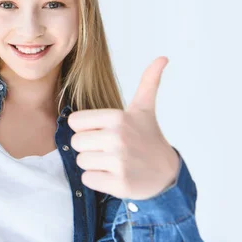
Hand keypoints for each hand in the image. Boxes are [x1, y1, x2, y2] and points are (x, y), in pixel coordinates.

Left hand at [67, 56, 180, 199]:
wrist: (166, 173)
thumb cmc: (148, 138)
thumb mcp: (145, 109)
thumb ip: (148, 82)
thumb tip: (163, 57)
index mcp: (118, 117)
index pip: (74, 122)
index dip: (86, 128)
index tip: (103, 131)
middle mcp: (118, 138)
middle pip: (76, 142)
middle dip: (89, 146)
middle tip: (109, 148)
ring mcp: (119, 162)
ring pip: (80, 161)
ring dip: (93, 164)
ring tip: (112, 162)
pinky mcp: (119, 184)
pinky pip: (87, 180)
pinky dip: (97, 180)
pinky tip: (113, 175)